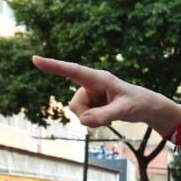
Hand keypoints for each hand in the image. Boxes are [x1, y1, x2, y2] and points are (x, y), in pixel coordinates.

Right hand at [32, 57, 180, 134]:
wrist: (145, 107)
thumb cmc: (137, 103)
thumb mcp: (124, 111)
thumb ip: (104, 115)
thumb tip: (83, 120)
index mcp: (99, 78)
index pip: (73, 71)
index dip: (54, 66)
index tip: (35, 59)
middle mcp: (91, 84)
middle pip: (76, 104)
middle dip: (88, 115)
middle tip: (109, 116)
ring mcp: (90, 94)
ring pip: (78, 112)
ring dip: (92, 119)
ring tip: (110, 116)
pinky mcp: (90, 103)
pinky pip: (83, 117)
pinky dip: (93, 121)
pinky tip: (106, 117)